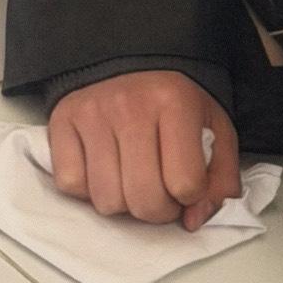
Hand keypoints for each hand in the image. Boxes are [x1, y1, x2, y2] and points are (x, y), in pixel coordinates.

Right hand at [45, 69, 240, 230]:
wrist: (131, 62)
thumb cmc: (175, 104)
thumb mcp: (215, 130)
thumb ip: (220, 179)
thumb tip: (194, 220)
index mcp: (176, 102)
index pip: (185, 184)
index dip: (190, 197)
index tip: (187, 185)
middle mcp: (131, 106)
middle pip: (143, 200)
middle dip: (158, 210)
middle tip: (161, 192)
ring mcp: (93, 114)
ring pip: (106, 201)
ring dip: (123, 203)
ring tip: (133, 178)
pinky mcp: (62, 122)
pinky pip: (71, 185)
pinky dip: (87, 190)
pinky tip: (105, 168)